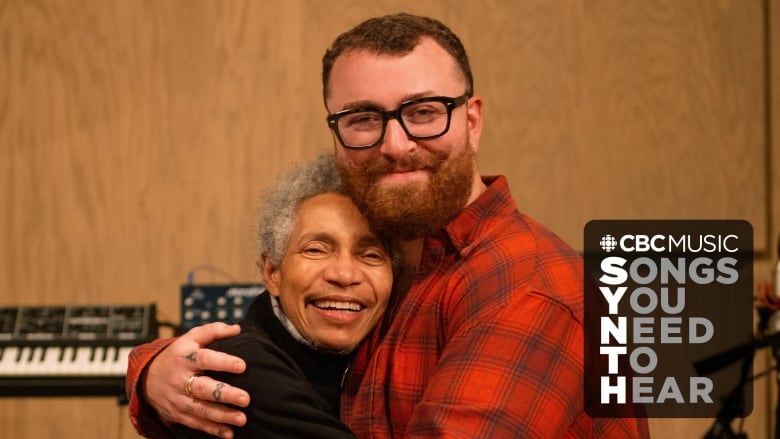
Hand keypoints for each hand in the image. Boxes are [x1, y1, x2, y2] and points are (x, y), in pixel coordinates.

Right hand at [145, 322, 249, 437]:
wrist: (147, 378)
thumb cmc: (178, 355)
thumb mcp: (190, 338)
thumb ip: (213, 331)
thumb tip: (237, 329)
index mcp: (185, 358)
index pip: (205, 359)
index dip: (223, 362)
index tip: (242, 366)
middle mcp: (180, 380)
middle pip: (203, 388)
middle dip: (225, 395)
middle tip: (245, 398)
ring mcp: (178, 399)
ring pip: (201, 409)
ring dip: (222, 416)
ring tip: (242, 418)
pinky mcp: (178, 414)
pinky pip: (196, 423)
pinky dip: (212, 430)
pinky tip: (229, 433)